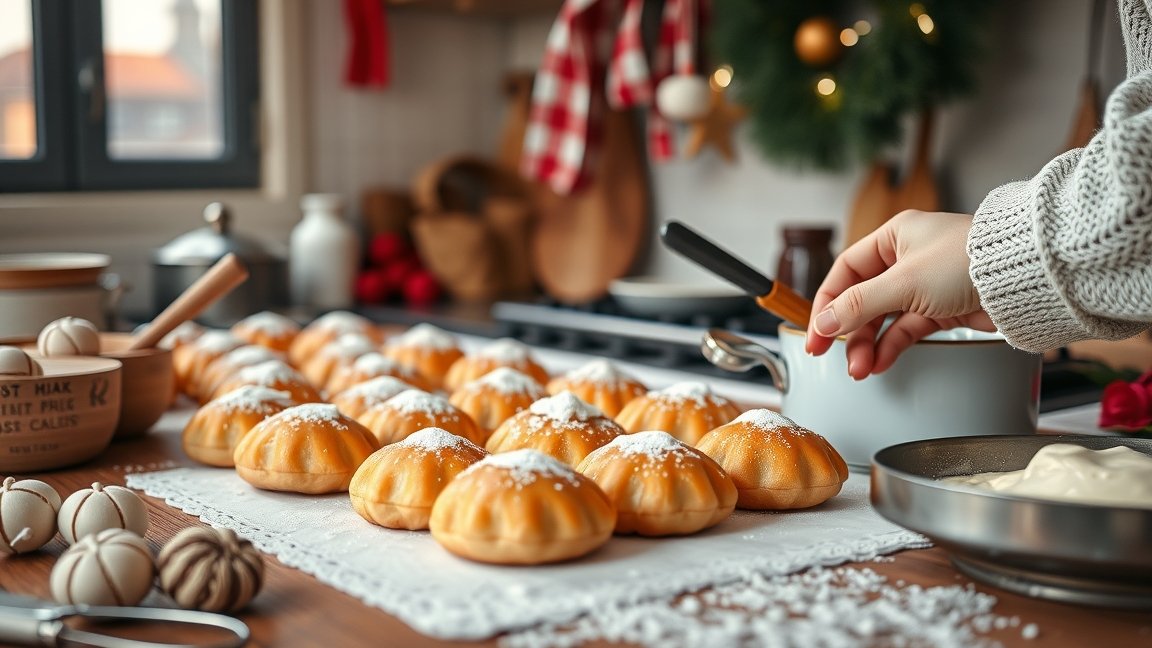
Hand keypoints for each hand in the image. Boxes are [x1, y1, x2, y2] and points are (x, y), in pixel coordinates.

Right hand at [804, 210, 995, 377]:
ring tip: (861, 369)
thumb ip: (859, 305)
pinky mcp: (942, 308)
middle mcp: (907, 258)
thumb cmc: (968, 262)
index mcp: (894, 237)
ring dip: (870, 344)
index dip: (827, 304)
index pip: (846, 272)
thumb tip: (824, 323)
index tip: (816, 333)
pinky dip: (893, 347)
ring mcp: (925, 285)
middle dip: (850, 332)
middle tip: (833, 357)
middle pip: (863, 299)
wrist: (1023, 279)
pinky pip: (907, 329)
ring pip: (885, 318)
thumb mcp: (903, 283)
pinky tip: (881, 363)